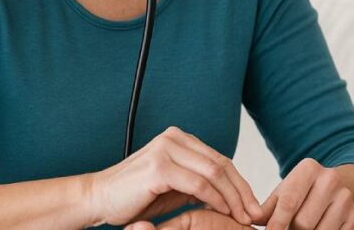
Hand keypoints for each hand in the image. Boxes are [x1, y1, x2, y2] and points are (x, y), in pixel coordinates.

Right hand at [86, 126, 263, 225]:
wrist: (97, 200)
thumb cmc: (136, 196)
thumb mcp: (175, 187)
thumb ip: (200, 182)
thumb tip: (234, 193)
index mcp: (180, 138)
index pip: (220, 159)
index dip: (240, 183)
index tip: (253, 204)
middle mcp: (175, 138)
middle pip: (221, 164)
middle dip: (242, 191)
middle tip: (255, 212)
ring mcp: (166, 150)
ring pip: (214, 173)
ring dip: (233, 197)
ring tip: (243, 216)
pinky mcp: (160, 167)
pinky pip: (198, 184)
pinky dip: (215, 199)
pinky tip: (224, 211)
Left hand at [260, 158, 353, 229]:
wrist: (332, 189)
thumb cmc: (300, 193)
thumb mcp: (282, 194)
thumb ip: (266, 208)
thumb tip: (249, 219)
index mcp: (309, 169)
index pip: (289, 203)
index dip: (276, 225)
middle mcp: (330, 179)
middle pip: (303, 222)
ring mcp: (346, 199)